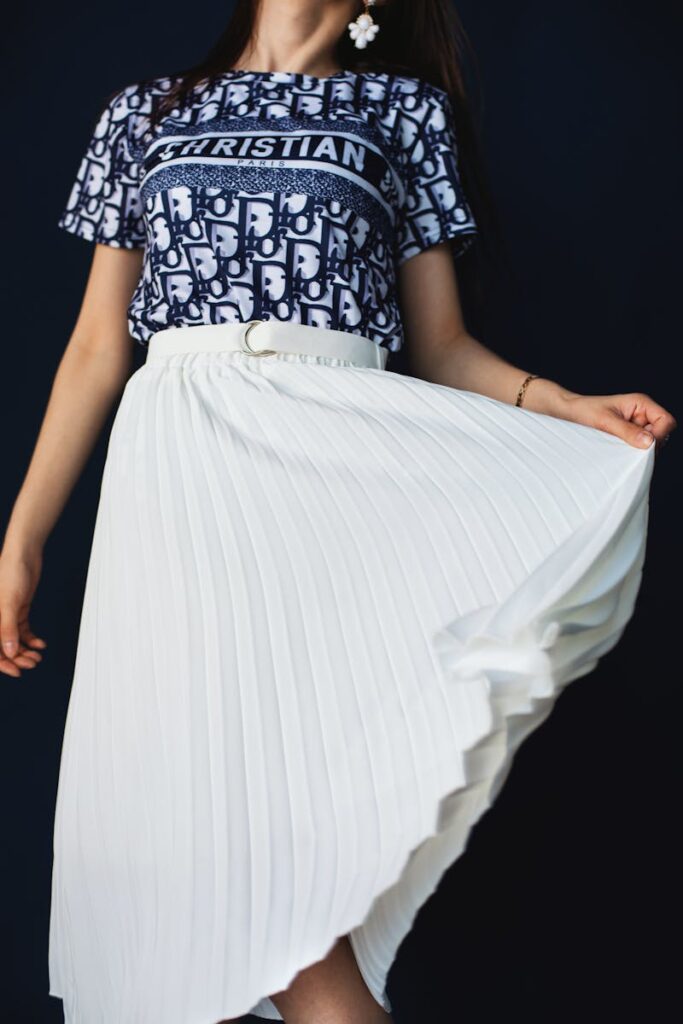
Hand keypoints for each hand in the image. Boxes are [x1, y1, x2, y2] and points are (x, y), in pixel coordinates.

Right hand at [0, 548, 46, 677]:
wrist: (23, 555)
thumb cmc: (9, 572)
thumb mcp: (8, 603)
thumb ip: (6, 629)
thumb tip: (8, 652)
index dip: (3, 663)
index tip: (16, 671)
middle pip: (2, 647)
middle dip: (17, 658)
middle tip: (32, 663)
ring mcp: (6, 615)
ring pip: (13, 641)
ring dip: (25, 651)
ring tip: (37, 656)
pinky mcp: (17, 610)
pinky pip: (22, 630)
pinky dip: (31, 639)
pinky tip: (40, 644)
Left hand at [526, 380, 676, 451]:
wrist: (566, 413)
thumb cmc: (583, 410)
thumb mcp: (604, 421)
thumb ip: (627, 431)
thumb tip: (650, 442)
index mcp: (641, 403)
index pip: (666, 421)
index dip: (659, 435)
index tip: (644, 446)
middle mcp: (641, 414)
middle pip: (661, 434)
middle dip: (649, 445)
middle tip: (629, 451)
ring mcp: (635, 426)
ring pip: (650, 444)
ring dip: (638, 450)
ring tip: (618, 448)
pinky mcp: (627, 436)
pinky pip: (636, 448)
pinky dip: (630, 453)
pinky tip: (616, 452)